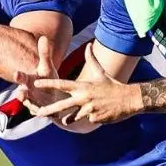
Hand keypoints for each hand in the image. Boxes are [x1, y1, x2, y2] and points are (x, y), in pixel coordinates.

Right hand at [13, 35, 76, 120]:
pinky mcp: (42, 111)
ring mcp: (35, 103)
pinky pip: (42, 113)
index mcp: (29, 81)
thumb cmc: (47, 79)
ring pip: (31, 106)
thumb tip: (43, 37)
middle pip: (23, 94)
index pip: (22, 78)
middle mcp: (29, 93)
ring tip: (35, 109)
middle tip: (21, 94)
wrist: (54, 94)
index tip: (16, 73)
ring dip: (32, 106)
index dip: (19, 76)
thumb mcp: (47, 67)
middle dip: (21, 95)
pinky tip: (48, 114)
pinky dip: (44, 114)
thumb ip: (44, 54)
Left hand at [25, 42, 141, 125]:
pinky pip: (87, 120)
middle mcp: (84, 97)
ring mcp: (89, 108)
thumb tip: (89, 45)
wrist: (129, 99)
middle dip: (49, 109)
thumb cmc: (113, 86)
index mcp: (83, 86)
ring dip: (72, 118)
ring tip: (74, 117)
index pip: (62, 84)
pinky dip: (92, 118)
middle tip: (37, 113)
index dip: (48, 84)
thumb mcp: (101, 73)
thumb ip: (92, 60)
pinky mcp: (95, 118)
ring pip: (73, 117)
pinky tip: (102, 113)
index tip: (36, 83)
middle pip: (62, 105)